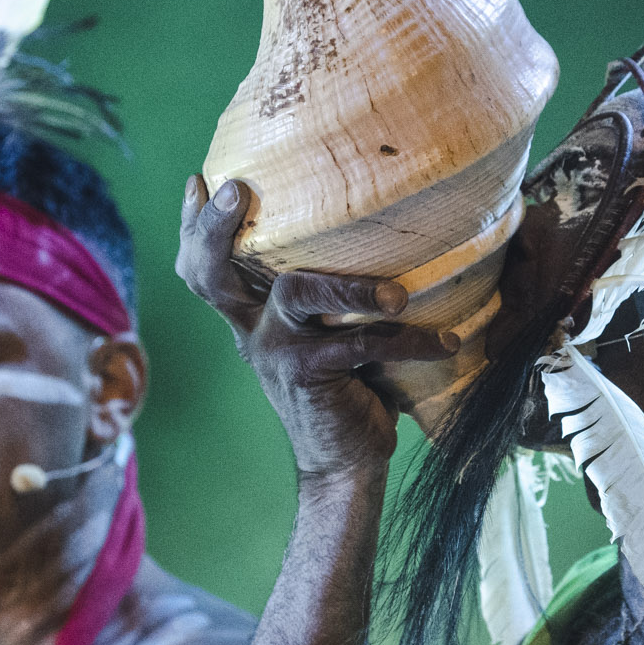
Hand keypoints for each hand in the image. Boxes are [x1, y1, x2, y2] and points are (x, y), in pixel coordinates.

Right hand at [176, 174, 459, 486]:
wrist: (343, 462)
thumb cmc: (347, 387)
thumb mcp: (326, 336)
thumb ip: (330, 297)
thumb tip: (387, 230)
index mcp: (253, 316)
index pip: (206, 269)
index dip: (197, 226)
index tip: (200, 182)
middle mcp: (253, 328)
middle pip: (214, 273)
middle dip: (218, 228)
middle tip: (238, 190)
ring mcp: (276, 349)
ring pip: (298, 291)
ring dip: (350, 286)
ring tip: (396, 295)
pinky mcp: (307, 373)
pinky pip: (359, 344)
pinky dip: (409, 341)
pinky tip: (446, 342)